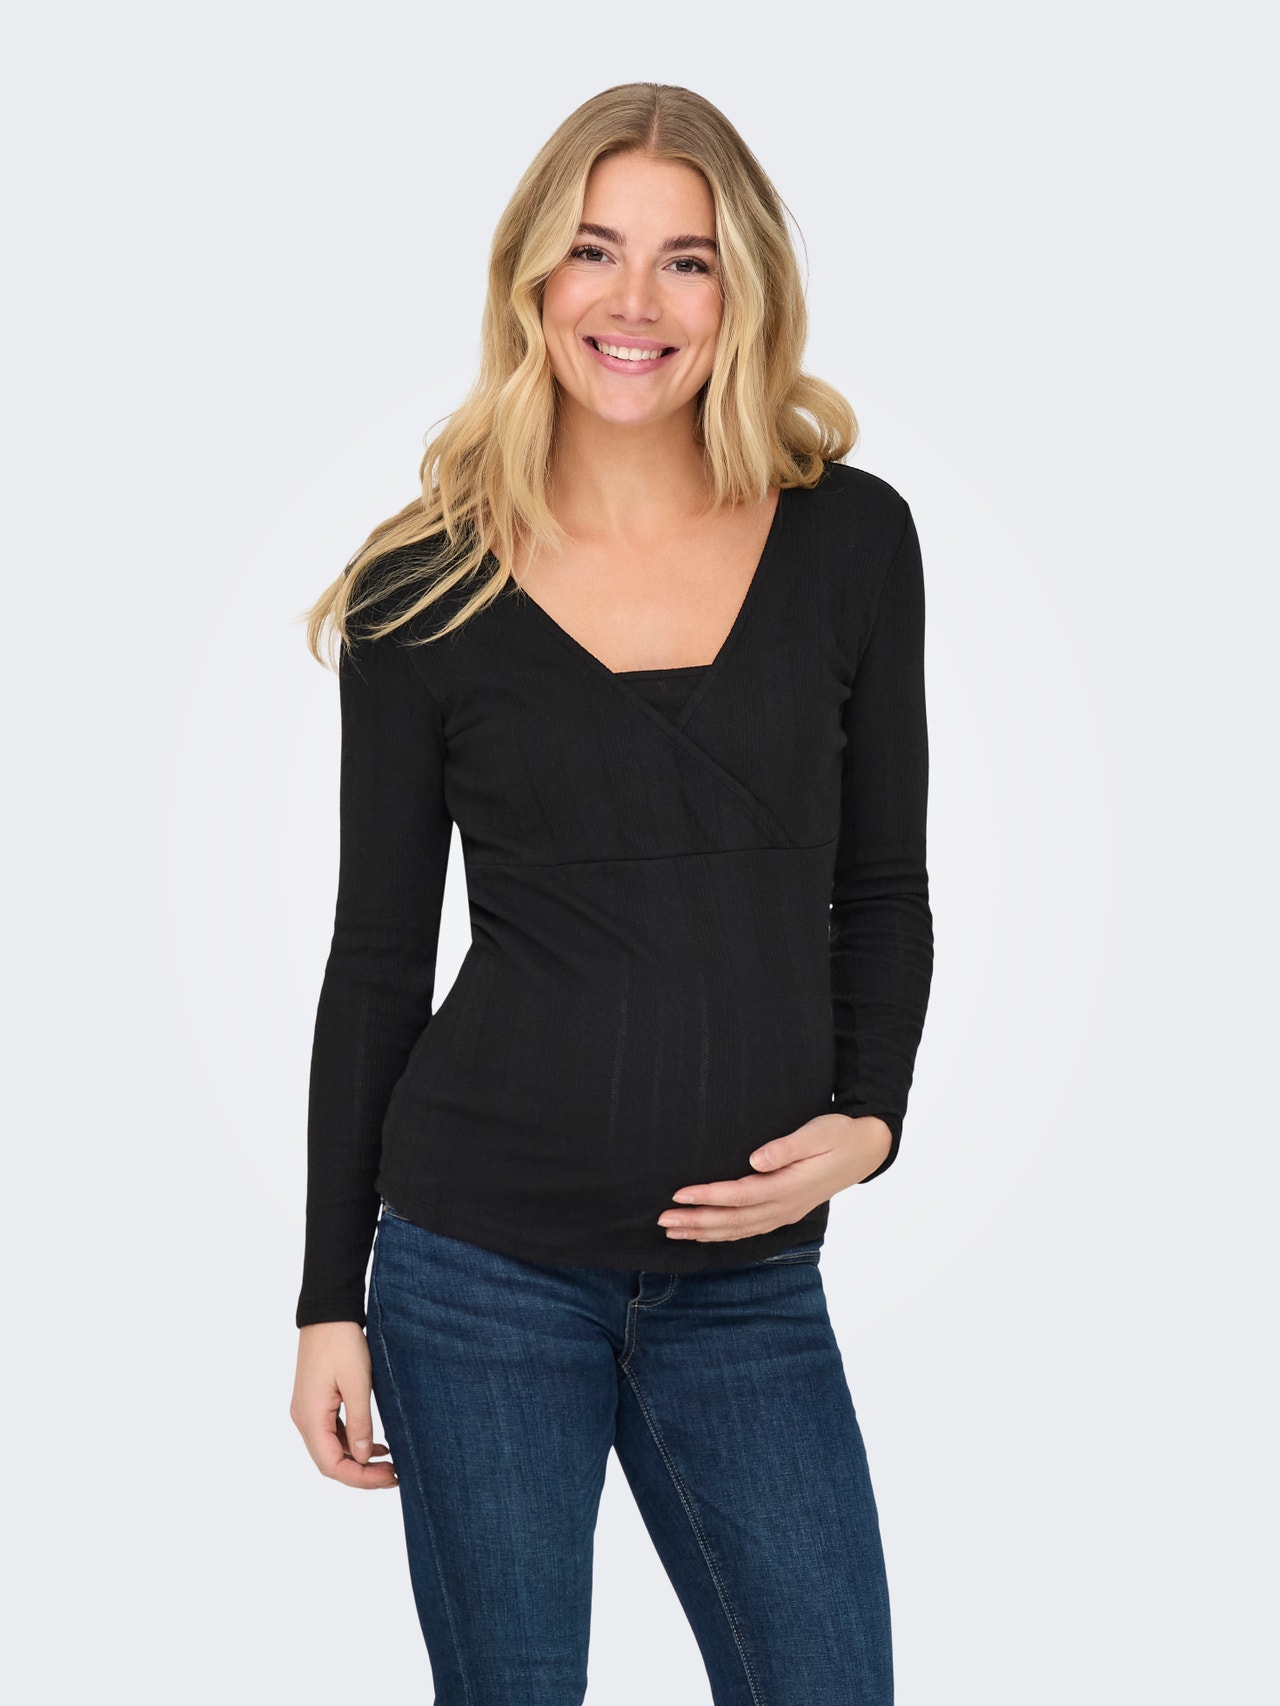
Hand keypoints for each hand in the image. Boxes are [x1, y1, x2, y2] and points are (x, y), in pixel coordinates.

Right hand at [290, 1321, 398, 1488]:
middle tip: (394, 1475)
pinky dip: (351, 1442)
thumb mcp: (357, 1383)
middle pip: (329, 1461)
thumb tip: (361, 1457)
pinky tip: (374, 1444)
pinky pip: (331, 1432)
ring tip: (389, 1464)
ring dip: (357, 1459)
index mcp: (310, 1417)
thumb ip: (359, 1423)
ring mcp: (308, 1409)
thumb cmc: (342, 1342)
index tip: (389, 1477)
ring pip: (331, 1448)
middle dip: (361, 1473)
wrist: (328, 1311)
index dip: (360, 1478)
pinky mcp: (315, 1401)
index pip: (331, 1465)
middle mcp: (303, 1418)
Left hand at [656, 1113, 893, 1242]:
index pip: (739, 1196)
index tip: (680, 1194)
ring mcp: (784, 1213)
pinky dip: (723, 1234)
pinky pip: (748, 1230)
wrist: (865, 1150)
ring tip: (674, 1230)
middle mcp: (784, 1206)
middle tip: (663, 1219)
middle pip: (733, 1220)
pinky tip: (705, 1233)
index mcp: (788, 1187)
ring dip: (704, 1231)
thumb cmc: (839, 1135)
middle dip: (696, 1221)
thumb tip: (756, 1159)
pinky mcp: (784, 1212)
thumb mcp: (818, 1133)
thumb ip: (787, 1147)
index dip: (708, 1197)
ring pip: (738, 1230)